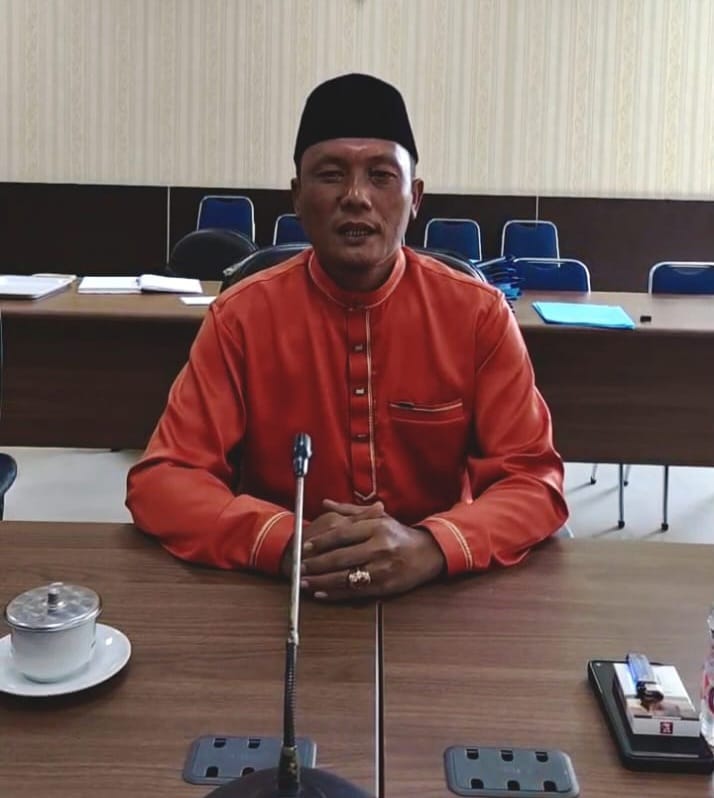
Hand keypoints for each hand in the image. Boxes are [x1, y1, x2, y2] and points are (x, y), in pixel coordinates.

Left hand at [299, 499, 445, 600]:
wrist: (427, 553)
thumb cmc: (399, 534)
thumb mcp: (379, 516)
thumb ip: (350, 511)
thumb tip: (325, 503)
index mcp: (376, 527)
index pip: (342, 534)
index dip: (321, 541)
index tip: (304, 546)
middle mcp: (379, 547)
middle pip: (340, 557)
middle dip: (316, 564)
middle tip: (299, 566)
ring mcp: (382, 569)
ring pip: (345, 577)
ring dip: (321, 581)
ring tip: (304, 582)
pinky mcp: (384, 587)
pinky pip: (354, 592)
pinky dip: (335, 594)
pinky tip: (321, 593)